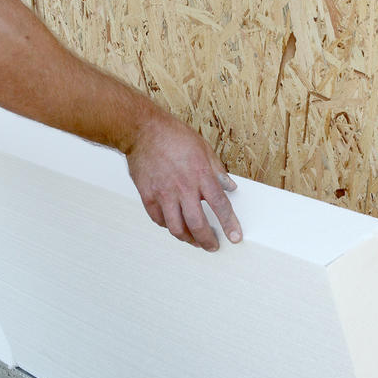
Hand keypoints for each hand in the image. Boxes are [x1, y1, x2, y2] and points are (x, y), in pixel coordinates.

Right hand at [126, 112, 241, 251]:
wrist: (143, 131)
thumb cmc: (172, 136)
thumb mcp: (203, 148)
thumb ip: (217, 170)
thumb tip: (229, 186)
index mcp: (201, 175)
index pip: (220, 206)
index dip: (230, 224)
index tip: (235, 237)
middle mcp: (183, 188)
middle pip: (198, 224)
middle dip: (208, 241)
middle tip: (212, 246)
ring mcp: (164, 194)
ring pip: (176, 228)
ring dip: (187, 239)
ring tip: (193, 241)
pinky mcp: (148, 196)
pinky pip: (158, 220)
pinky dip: (168, 226)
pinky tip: (173, 225)